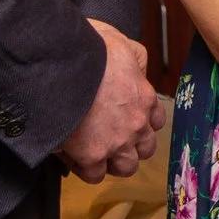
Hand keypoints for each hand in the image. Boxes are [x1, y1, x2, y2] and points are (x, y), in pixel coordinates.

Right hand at [57, 19, 165, 183]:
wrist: (62, 64)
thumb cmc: (89, 49)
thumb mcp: (122, 43)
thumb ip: (135, 58)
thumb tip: (136, 69)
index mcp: (145, 98)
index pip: (155, 122)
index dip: (140, 124)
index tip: (124, 122)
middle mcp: (136, 124)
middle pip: (144, 149)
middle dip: (130, 147)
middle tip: (110, 140)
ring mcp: (116, 142)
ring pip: (125, 167)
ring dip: (112, 162)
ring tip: (94, 153)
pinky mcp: (91, 155)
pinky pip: (95, 175)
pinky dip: (86, 169)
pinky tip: (74, 156)